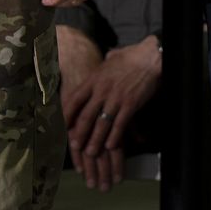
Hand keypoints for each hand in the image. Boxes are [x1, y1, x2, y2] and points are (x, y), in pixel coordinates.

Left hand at [65, 36, 160, 190]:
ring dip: (95, 140)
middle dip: (79, 134)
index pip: (74, 100)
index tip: (61, 126)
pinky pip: (120, 124)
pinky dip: (114, 137)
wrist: (149, 57)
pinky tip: (111, 146)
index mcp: (94, 79)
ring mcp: (116, 98)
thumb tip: (93, 71)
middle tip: (75, 146)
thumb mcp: (108, 60)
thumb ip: (99, 69)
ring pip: (101, 124)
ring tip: (91, 153)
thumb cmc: (130, 57)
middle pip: (86, 116)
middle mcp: (102, 90)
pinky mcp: (130, 104)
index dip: (66, 115)